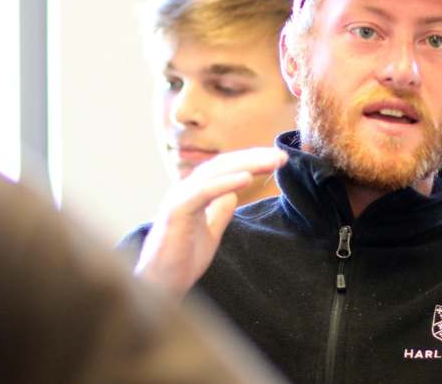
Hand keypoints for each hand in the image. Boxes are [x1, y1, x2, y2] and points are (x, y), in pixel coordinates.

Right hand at [135, 147, 287, 298]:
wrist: (159, 286)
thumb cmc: (180, 260)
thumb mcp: (209, 233)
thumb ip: (219, 212)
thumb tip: (233, 195)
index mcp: (194, 193)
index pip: (225, 168)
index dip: (251, 161)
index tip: (277, 160)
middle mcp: (186, 190)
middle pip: (223, 164)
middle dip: (254, 158)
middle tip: (282, 156)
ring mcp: (179, 198)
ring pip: (216, 172)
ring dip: (246, 164)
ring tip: (271, 161)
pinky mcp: (176, 212)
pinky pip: (203, 192)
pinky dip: (225, 183)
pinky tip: (246, 178)